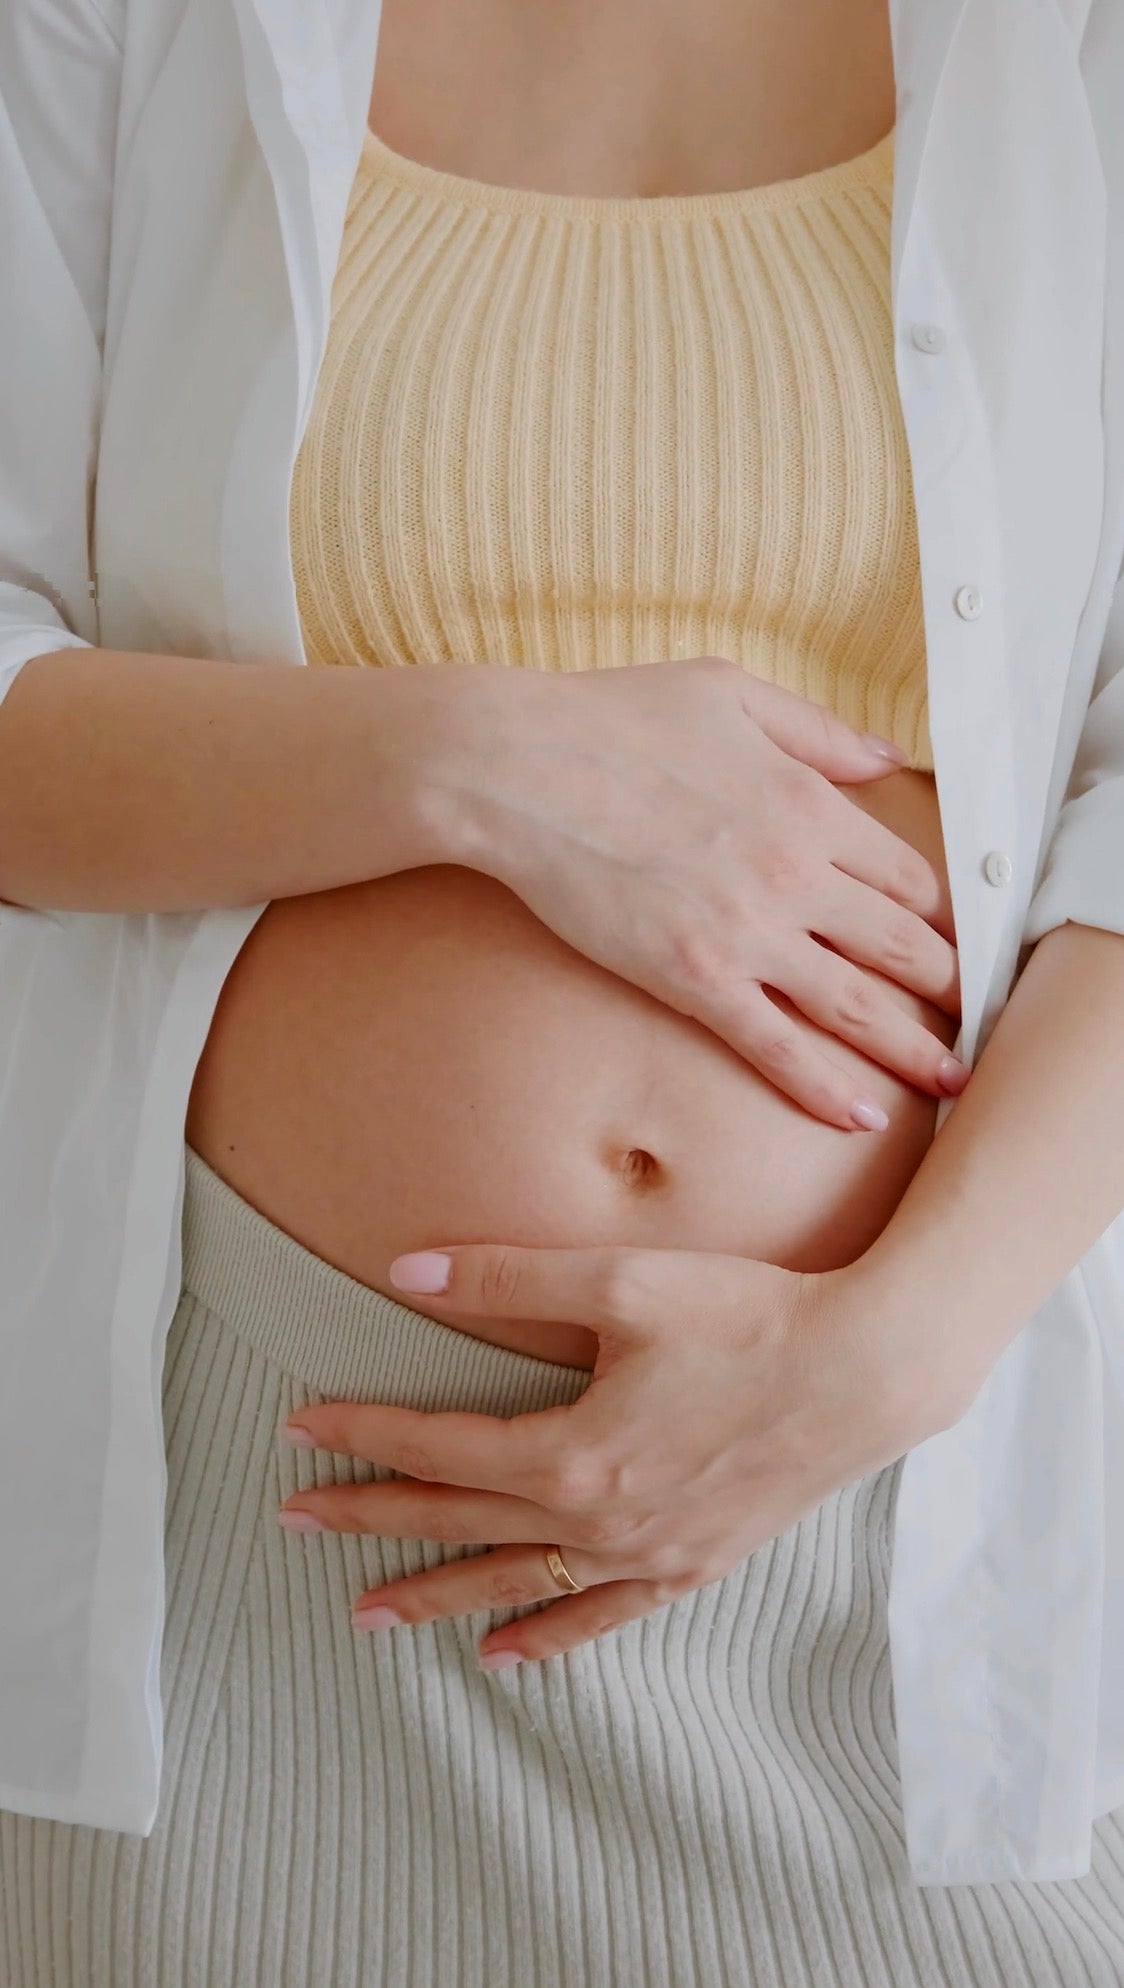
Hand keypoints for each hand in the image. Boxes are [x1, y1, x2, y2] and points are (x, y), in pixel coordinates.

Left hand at [276, 1236, 968, 1665]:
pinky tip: (504, 1656)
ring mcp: (646, 1555)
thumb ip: (507, 1276)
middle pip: (459, 1520)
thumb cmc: (747, 1316)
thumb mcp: (621, 1282)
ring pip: (516, 1583)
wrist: (866, 1373)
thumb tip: (406, 1269)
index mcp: (572, 1455)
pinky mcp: (691, 1566)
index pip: (439, 1446)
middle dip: (372, 1517)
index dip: (364, 1433)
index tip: (302, 1426)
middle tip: (295, 1521)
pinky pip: (599, 1618)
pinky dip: (545, 1637)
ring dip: (436, 1593)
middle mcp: (599, 1522)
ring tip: (367, 1612)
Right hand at [448, 656, 963, 1129]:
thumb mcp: (730, 690)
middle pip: (904, 946)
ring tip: (952, 1080)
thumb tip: (887, 757)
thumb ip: (817, 731)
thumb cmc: (610, 718)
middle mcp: (796, 873)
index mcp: (810, 804)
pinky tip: (860, 1115)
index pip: (908, 877)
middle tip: (972, 1022)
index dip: (939, 917)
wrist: (514, 769)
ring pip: (857, 1005)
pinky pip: (775, 1046)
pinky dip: (824, 1086)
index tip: (950, 943)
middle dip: (949, 989)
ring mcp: (747, 932)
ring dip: (913, 1049)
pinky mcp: (693, 979)